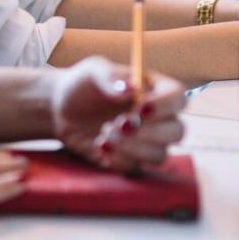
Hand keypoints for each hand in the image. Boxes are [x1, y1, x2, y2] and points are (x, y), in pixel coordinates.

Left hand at [50, 56, 184, 172]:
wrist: (60, 110)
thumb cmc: (82, 85)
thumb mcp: (92, 71)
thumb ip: (111, 76)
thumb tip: (131, 89)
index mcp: (154, 90)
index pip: (178, 98)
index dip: (166, 106)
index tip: (141, 108)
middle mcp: (156, 118)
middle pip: (177, 131)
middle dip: (149, 132)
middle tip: (120, 124)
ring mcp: (145, 142)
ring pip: (160, 155)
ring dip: (133, 148)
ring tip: (105, 133)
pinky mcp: (129, 160)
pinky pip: (136, 168)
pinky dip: (118, 160)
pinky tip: (100, 146)